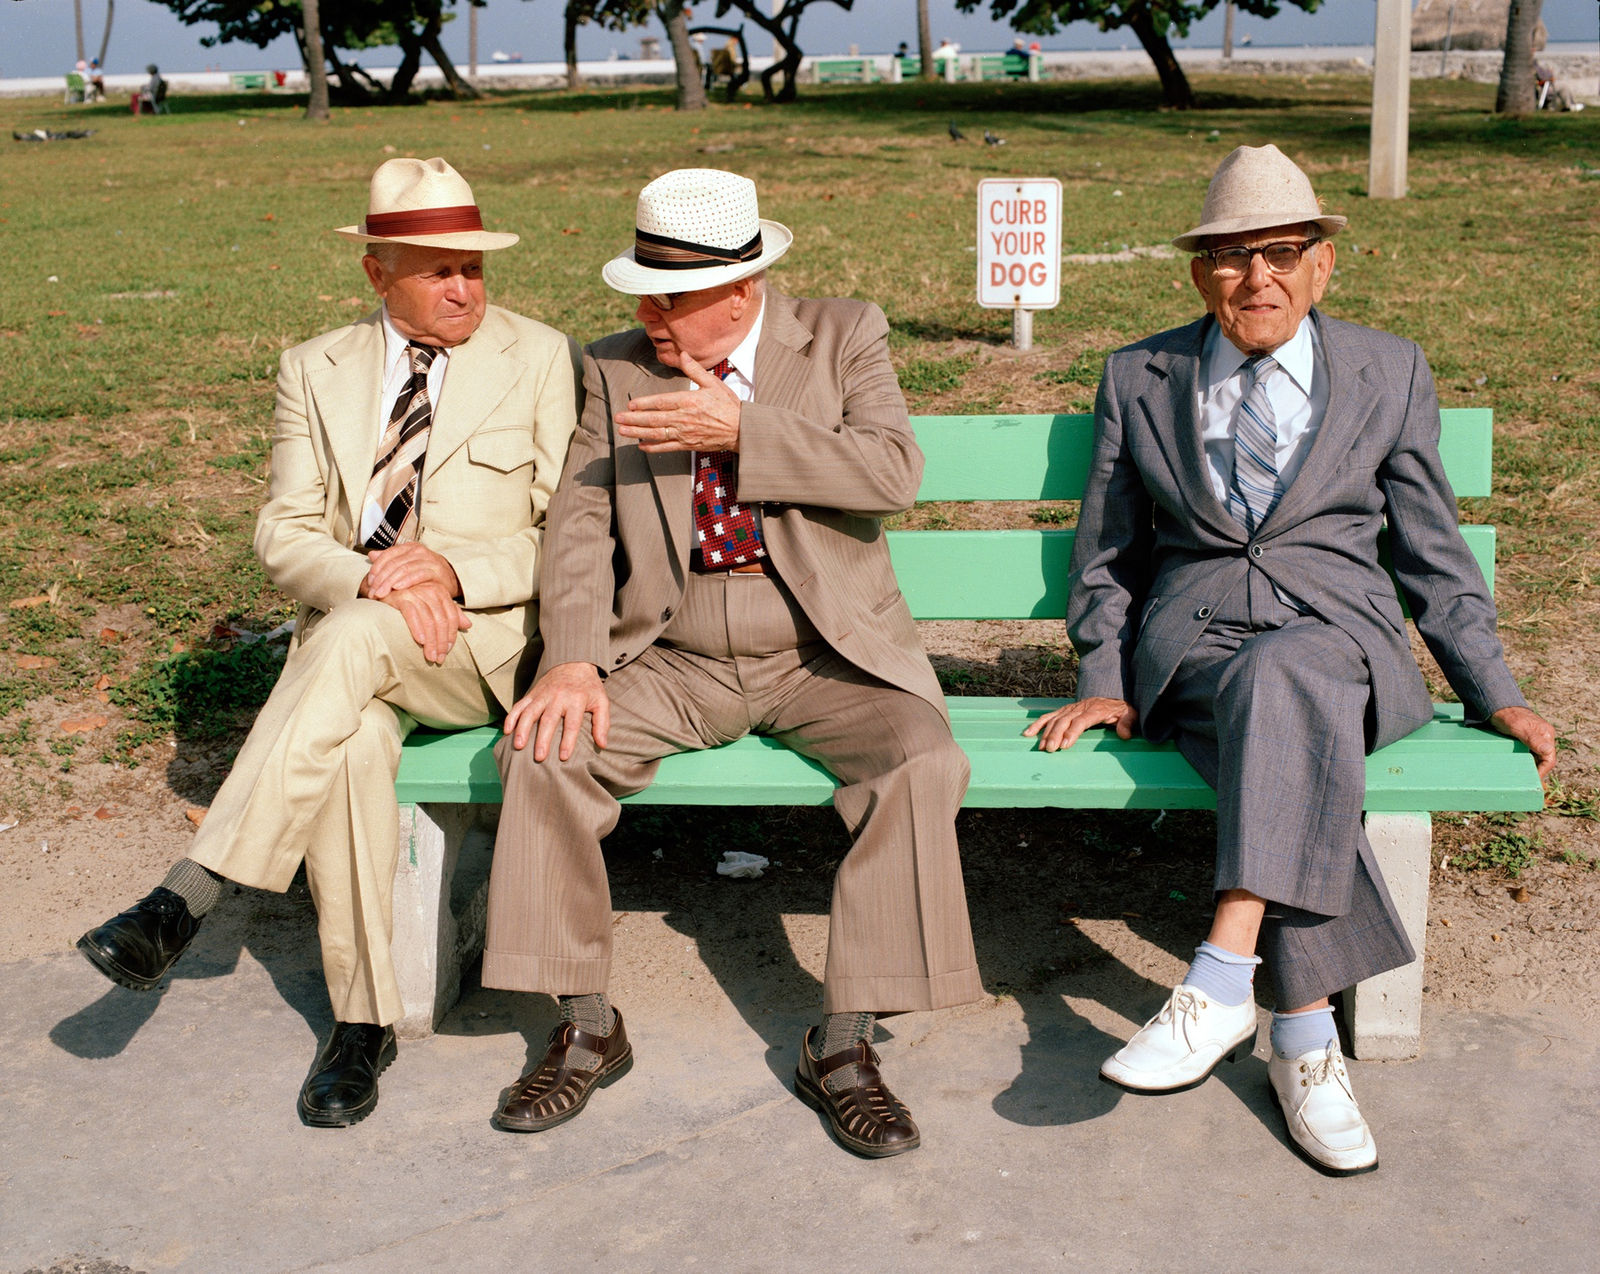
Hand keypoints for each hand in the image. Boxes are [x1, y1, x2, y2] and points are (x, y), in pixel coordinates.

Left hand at [363, 543, 460, 600]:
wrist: (451, 578)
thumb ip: (390, 559)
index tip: (369, 582)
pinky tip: (397, 588)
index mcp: (409, 547)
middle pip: (394, 563)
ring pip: (403, 569)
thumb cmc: (427, 572)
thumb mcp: (407, 564)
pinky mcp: (436, 570)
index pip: (388, 555)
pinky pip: (418, 574)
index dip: (376, 568)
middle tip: (372, 592)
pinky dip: (406, 581)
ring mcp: (428, 560)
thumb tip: (371, 555)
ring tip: (381, 593)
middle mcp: (418, 551)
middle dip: (380, 579)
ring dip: (389, 582)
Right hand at [375, 580, 470, 663]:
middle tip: (439, 659)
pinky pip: (412, 615)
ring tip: (430, 657)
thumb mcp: (430, 606)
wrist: (383, 591)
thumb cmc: (409, 601)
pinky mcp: (401, 597)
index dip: (451, 635)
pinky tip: (420, 641)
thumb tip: (469, 625)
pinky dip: (417, 628)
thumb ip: (449, 614)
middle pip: (441, 621)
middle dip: (441, 642)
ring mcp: (415, 593)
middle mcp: (430, 590)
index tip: (447, 651)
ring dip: (431, 641)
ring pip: (429, 620)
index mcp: (440, 592)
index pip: (451, 617)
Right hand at [504, 661, 610, 760]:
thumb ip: (602, 723)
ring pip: (530, 712)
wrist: (574, 662)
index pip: (572, 723)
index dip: (568, 740)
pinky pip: (519, 705)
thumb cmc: (588, 687)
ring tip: (518, 746)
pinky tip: (507, 731)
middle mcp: (558, 697)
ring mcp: (543, 694)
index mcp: (576, 700)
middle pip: (549, 719)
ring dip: (523, 729)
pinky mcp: (532, 693)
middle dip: (543, 739)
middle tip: (539, 757)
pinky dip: (511, 717)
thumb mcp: (601, 701)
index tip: (564, 757)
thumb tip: (602, 744)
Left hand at [614, 350, 740, 452]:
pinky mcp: (688, 445)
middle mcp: (684, 419)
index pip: (661, 402)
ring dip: (637, 433)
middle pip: (654, 419)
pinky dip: (653, 447)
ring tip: (623, 431)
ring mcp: (685, 434)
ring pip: (656, 434)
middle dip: (633, 419)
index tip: (630, 404)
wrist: (741, 429)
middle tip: (617, 418)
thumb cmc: (728, 405)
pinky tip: (641, 446)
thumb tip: (682, 354)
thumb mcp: (713, 383)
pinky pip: (667, 448)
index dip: (644, 404)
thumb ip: (694, 370)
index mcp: (689, 401)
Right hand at [1023, 696, 1137, 751]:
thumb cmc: (1121, 711)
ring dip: (1046, 733)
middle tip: (1050, 749)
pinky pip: (1049, 716)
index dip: (1072, 732)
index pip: (1081, 720)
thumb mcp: (1129, 715)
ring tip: (1042, 747)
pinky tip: (1028, 733)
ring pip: (1055, 719)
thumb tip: (1124, 734)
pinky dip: (1038, 724)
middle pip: (1064, 720)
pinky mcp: (1064, 711)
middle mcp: (1080, 707)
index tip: (1065, 744)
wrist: (1113, 700)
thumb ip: (1127, 723)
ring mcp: (1070, 708)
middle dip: (1055, 735)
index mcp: (1095, 709)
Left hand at [1489, 705, 1557, 781]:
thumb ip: (1532, 739)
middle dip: (1537, 771)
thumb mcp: (1518, 727)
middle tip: (1525, 781)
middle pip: (1544, 759)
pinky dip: (1525, 760)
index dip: (1542, 772)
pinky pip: (1530, 752)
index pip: (1549, 759)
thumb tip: (1548, 751)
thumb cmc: (1507, 715)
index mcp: (1546, 734)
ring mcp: (1536, 737)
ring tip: (1521, 776)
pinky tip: (1518, 766)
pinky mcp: (1528, 738)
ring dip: (1531, 766)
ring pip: (1537, 757)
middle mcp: (1544, 736)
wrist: (1497, 704)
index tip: (1532, 780)